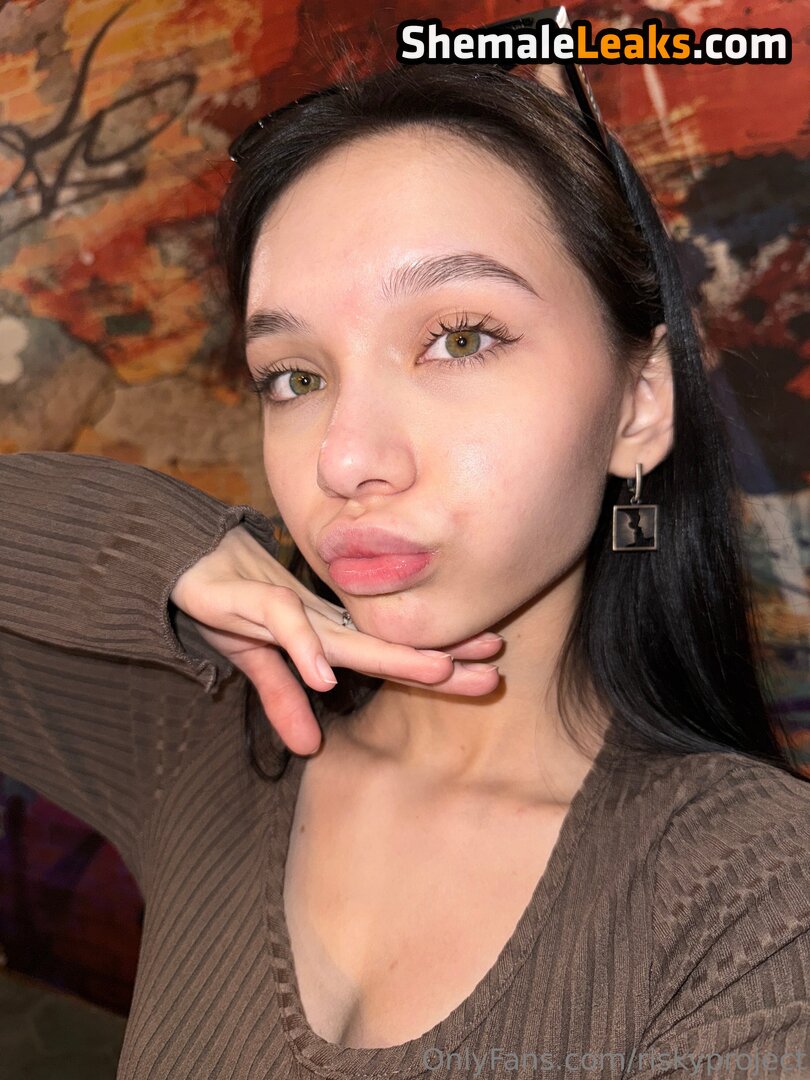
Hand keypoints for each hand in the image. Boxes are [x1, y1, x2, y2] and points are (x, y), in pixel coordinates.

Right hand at [170, 524, 502, 754]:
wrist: (186, 559)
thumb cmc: (230, 602)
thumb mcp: (258, 661)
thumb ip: (284, 698)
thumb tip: (309, 748)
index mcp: (327, 633)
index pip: (389, 654)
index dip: (434, 666)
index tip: (485, 676)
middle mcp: (320, 620)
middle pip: (387, 646)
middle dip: (440, 658)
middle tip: (493, 668)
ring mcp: (292, 608)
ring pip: (351, 634)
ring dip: (392, 653)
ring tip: (439, 669)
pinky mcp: (253, 599)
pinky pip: (282, 622)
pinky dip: (302, 646)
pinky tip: (326, 676)